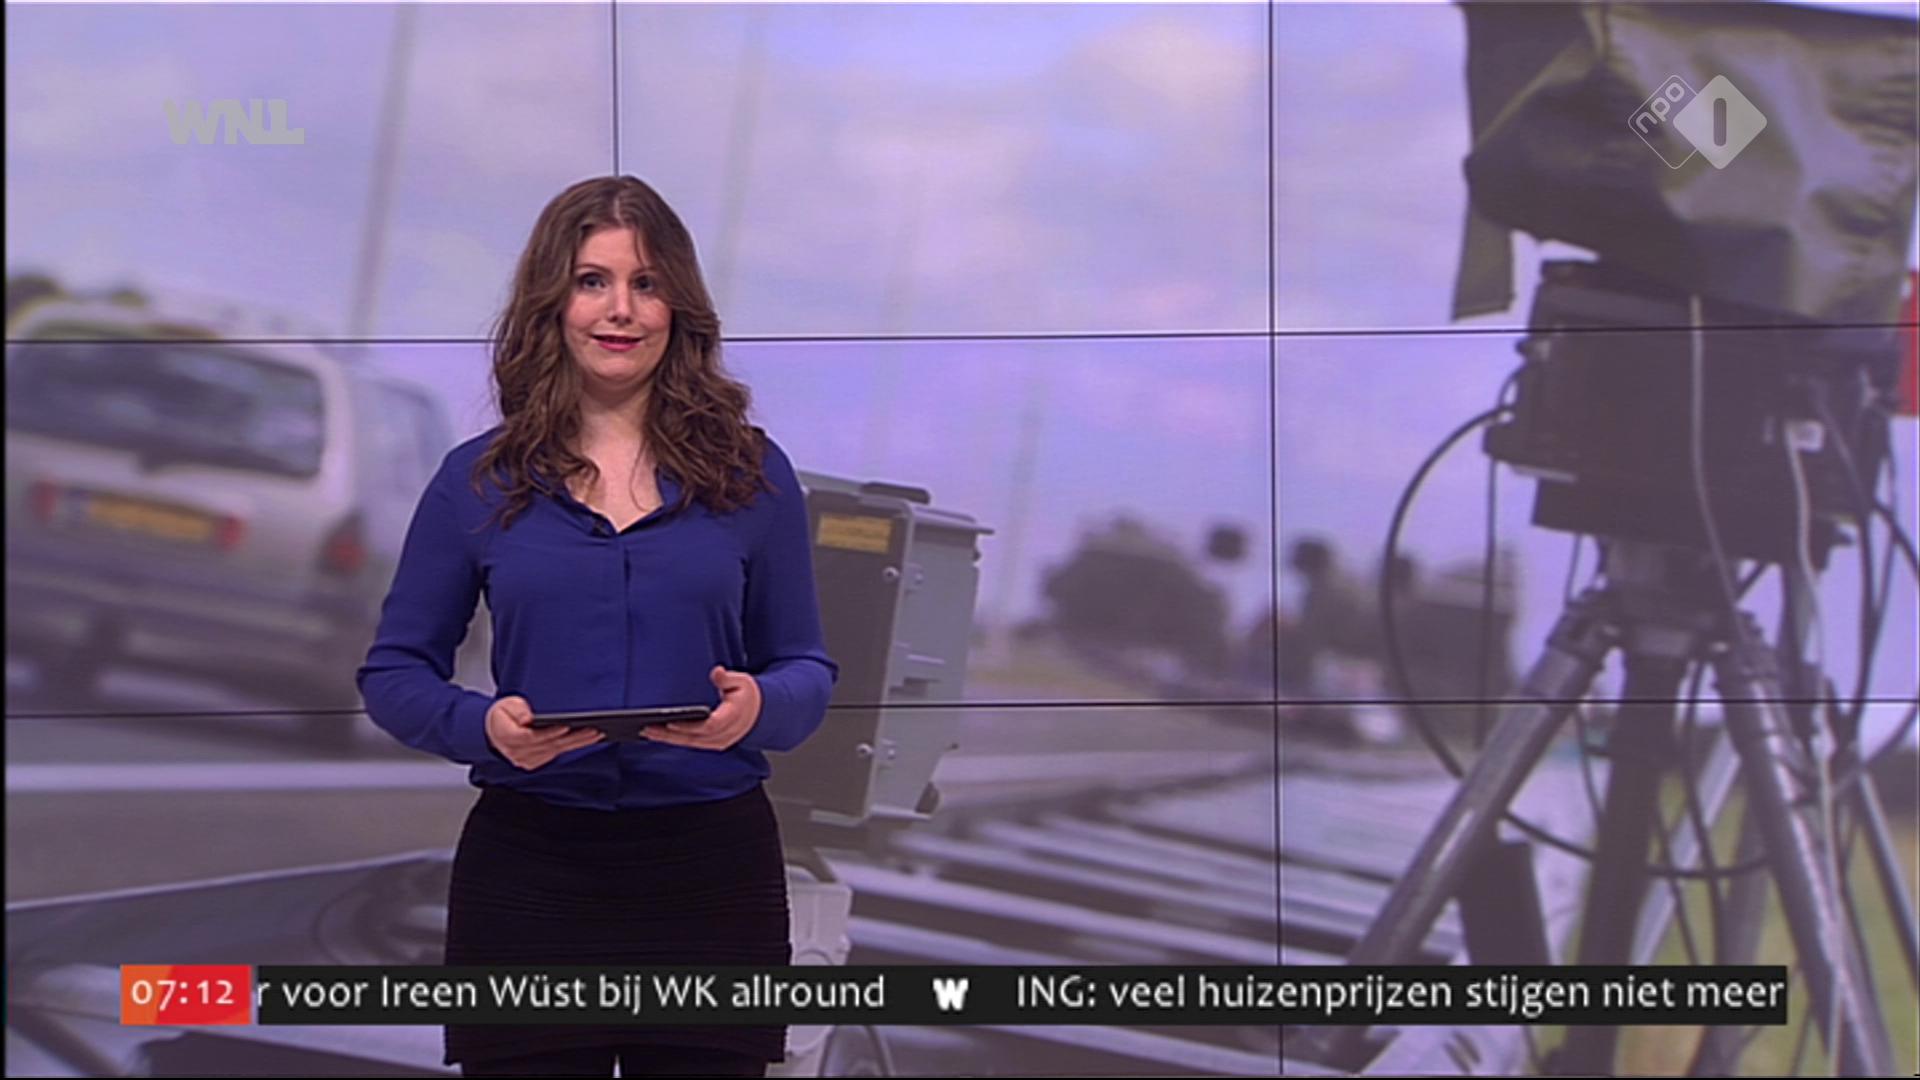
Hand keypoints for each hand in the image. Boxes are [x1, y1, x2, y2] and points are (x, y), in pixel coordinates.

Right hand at [485, 695, 603, 769]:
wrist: (493, 731)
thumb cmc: (502, 716)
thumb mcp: (505, 706)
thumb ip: (516, 710)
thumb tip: (527, 718)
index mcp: (507, 737)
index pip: (531, 737)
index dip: (549, 732)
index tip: (566, 726)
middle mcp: (517, 753)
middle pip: (550, 745)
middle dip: (573, 737)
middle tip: (593, 730)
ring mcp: (527, 760)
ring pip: (556, 751)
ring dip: (578, 742)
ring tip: (596, 733)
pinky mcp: (536, 762)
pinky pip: (557, 754)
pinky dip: (572, 746)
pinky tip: (587, 739)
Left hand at [644, 666, 760, 750]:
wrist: (758, 713)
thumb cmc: (747, 696)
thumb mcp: (741, 681)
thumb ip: (727, 678)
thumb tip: (717, 672)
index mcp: (732, 718)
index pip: (709, 725)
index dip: (690, 726)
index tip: (671, 721)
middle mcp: (725, 734)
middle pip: (694, 738)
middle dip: (670, 734)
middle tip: (648, 728)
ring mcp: (718, 742)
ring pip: (690, 743)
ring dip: (668, 739)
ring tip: (648, 731)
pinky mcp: (711, 744)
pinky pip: (691, 744)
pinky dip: (675, 740)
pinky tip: (660, 735)